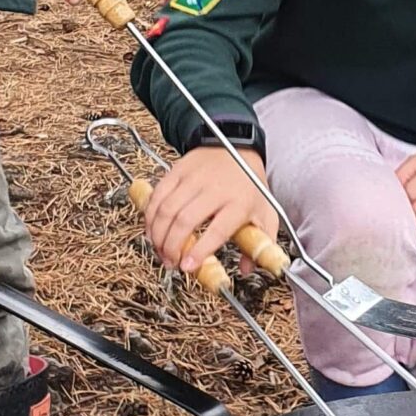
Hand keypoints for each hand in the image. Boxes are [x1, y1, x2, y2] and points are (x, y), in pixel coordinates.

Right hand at [144, 144, 277, 277]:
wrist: (238, 146)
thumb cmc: (250, 185)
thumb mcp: (265, 212)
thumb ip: (261, 243)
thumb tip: (247, 270)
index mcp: (239, 202)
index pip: (217, 230)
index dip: (199, 251)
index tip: (187, 266)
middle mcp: (215, 189)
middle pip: (185, 220)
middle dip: (172, 247)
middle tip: (170, 262)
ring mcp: (194, 178)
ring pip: (167, 209)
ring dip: (158, 234)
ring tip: (160, 250)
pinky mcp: (178, 170)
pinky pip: (158, 195)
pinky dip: (150, 215)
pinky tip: (152, 230)